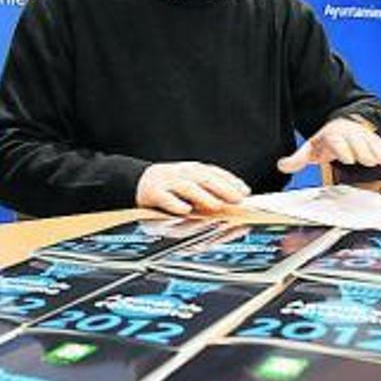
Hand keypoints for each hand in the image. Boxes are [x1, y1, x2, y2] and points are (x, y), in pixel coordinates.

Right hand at [136, 162, 250, 214]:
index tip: (245, 191)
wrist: (135, 182)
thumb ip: (208, 189)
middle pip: (204, 179)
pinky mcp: (152, 192)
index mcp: (192, 170)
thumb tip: (232, 199)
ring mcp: (166, 182)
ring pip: (187, 188)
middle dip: (222, 189)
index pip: (215, 173)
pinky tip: (185, 210)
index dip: (231, 181)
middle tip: (236, 199)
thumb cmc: (168, 186)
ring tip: (216, 205)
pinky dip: (175, 204)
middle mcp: (181, 173)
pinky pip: (165, 198)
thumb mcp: (188, 183)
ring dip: (203, 196)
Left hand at [276, 117, 380, 173]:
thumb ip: (297, 159)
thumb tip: (281, 166)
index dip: (343, 149)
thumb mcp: (311, 147)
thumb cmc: (327, 139)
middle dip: (364, 152)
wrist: (342, 124)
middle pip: (357, 143)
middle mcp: (349, 134)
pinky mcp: (373, 140)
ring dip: (380, 152)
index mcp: (332, 135)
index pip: (337, 141)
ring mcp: (362, 136)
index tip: (348, 159)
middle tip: (370, 162)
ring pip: (372, 143)